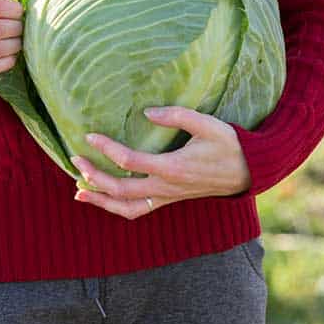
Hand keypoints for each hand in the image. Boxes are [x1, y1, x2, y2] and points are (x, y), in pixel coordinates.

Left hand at [71, 106, 250, 219]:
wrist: (248, 171)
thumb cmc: (228, 144)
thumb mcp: (207, 123)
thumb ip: (176, 116)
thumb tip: (146, 113)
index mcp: (172, 167)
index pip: (129, 162)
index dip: (106, 149)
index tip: (89, 135)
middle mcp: (167, 187)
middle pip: (121, 189)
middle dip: (94, 176)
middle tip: (74, 159)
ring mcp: (168, 197)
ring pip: (127, 208)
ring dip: (101, 200)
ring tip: (78, 191)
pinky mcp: (170, 199)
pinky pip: (139, 210)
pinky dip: (117, 207)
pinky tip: (103, 199)